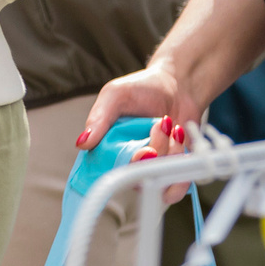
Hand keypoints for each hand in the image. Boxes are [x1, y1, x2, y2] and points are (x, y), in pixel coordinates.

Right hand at [79, 64, 204, 193]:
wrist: (178, 85)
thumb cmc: (143, 87)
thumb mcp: (115, 95)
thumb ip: (98, 118)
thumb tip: (82, 143)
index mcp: (107, 146)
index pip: (107, 171)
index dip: (124, 168)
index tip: (142, 150)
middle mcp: (128, 160)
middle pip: (136, 178)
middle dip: (153, 153)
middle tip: (160, 127)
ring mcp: (151, 166)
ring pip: (158, 179)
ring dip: (171, 152)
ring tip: (171, 128)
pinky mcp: (172, 168)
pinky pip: (178, 181)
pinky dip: (183, 160)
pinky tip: (180, 137)